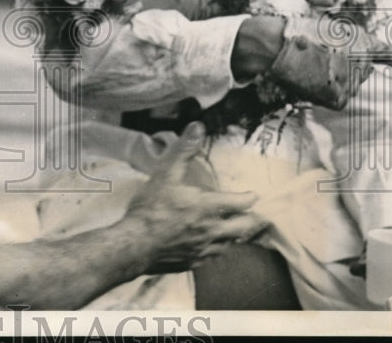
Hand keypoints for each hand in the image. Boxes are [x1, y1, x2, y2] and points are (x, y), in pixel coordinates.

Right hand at [122, 122, 268, 273]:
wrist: (135, 245)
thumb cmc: (150, 209)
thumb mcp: (164, 173)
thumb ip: (183, 150)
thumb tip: (197, 127)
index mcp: (208, 207)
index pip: (240, 203)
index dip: (249, 198)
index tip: (253, 195)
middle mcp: (212, 230)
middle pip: (244, 227)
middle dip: (252, 220)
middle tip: (256, 215)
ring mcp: (204, 249)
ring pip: (232, 244)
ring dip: (237, 236)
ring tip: (238, 230)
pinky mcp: (194, 263)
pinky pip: (214, 257)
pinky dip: (219, 249)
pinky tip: (213, 247)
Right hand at [267, 16, 391, 110]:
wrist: (278, 46)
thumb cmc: (298, 34)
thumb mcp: (329, 30)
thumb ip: (350, 45)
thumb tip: (362, 68)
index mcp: (361, 42)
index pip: (385, 53)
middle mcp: (362, 63)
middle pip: (360, 73)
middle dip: (345, 69)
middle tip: (319, 58)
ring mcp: (351, 82)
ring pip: (348, 86)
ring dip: (332, 80)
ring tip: (311, 67)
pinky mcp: (339, 98)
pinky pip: (337, 98)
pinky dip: (325, 93)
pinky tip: (311, 81)